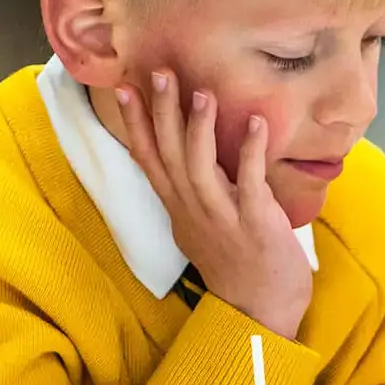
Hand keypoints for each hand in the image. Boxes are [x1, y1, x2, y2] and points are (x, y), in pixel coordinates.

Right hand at [114, 71, 311, 337]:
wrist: (259, 312)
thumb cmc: (237, 267)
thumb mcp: (202, 228)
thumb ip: (195, 194)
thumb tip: (193, 160)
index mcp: (179, 208)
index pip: (149, 159)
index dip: (136, 124)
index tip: (125, 88)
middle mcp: (193, 210)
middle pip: (169, 155)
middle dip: (162, 113)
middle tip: (160, 72)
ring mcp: (221, 218)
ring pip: (199, 167)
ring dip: (200, 129)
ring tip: (202, 93)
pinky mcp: (254, 224)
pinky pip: (248, 183)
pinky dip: (249, 152)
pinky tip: (256, 123)